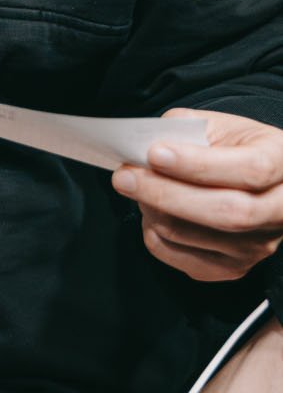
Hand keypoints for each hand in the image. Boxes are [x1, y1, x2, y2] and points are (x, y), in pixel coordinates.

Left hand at [112, 109, 282, 281]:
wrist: (254, 179)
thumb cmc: (232, 147)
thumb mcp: (216, 125)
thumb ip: (183, 130)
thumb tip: (143, 148)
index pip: (249, 170)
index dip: (198, 164)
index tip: (154, 154)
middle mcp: (280, 210)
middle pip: (224, 213)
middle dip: (164, 193)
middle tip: (124, 176)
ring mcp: (259, 245)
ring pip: (194, 235)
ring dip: (152, 209)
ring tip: (137, 186)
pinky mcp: (234, 267)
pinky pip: (181, 257)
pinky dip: (154, 233)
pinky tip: (151, 211)